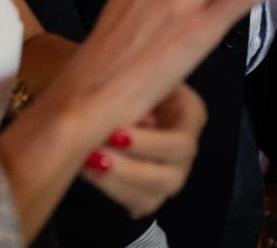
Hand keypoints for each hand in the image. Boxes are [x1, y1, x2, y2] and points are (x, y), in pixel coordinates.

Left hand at [82, 84, 205, 219]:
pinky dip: (112, 191)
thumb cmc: (128, 74)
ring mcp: (169, 173)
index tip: (114, 134)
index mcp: (191, 116)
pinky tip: (88, 173)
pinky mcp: (151, 189)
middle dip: (128, 170)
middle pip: (170, 177)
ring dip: (115, 184)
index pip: (181, 143)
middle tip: (94, 156)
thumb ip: (135, 89)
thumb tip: (130, 115)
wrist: (117, 87)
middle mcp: (185, 151)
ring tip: (85, 165)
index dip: (148, 145)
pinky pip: (137, 205)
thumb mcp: (137, 71)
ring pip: (152, 198)